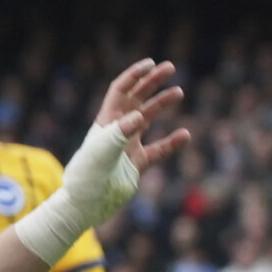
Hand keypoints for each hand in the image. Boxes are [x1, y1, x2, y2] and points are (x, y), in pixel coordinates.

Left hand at [63, 59, 189, 227]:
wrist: (85, 206)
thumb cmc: (87, 179)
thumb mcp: (101, 155)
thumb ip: (118, 135)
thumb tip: (139, 116)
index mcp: (104, 124)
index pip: (119, 92)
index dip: (134, 76)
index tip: (151, 64)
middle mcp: (116, 132)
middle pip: (135, 99)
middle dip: (151, 82)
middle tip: (170, 67)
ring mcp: (126, 148)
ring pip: (147, 119)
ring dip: (161, 104)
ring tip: (179, 92)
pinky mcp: (135, 165)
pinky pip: (157, 150)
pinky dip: (171, 142)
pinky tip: (185, 135)